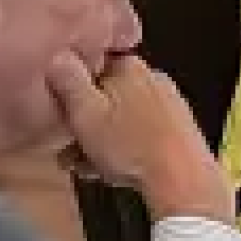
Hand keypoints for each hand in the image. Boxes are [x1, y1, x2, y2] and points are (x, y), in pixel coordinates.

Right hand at [49, 52, 232, 223]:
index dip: (69, 93)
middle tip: (71, 149)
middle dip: (83, 123)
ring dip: (100, 141)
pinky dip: (124, 149)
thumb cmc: (132, 148)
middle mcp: (153, 79)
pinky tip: (113, 170)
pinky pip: (140, 133)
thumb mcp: (84, 112)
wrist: (183, 183)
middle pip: (104, 96)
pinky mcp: (179, 130)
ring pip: (120, 118)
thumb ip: (67, 80)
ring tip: (88, 165)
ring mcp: (169, 105)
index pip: (88, 67)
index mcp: (129, 67)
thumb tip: (58, 56)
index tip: (62, 115)